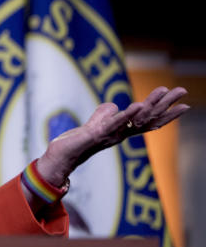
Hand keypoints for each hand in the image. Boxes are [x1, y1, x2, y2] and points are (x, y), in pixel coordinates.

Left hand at [37, 86, 189, 186]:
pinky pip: (114, 123)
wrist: (61, 156)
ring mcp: (110, 135)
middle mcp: (121, 134)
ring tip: (164, 91)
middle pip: (148, 118)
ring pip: (135, 119)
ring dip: (150, 104)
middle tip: (183, 90)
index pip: (149, 121)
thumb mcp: (95, 122)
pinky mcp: (97, 134)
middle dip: (166, 104)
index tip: (186, 104)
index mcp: (123, 131)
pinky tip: (137, 105)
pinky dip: (127, 114)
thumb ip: (107, 113)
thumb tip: (114, 106)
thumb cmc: (78, 140)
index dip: (167, 113)